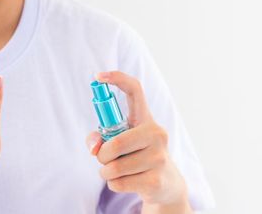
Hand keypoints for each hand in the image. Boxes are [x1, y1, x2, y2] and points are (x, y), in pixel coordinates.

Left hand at [86, 71, 191, 213]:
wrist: (166, 185)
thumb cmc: (137, 158)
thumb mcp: (120, 144)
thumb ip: (101, 139)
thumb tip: (95, 146)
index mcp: (146, 119)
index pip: (135, 91)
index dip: (117, 79)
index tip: (98, 76)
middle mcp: (156, 133)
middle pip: (116, 142)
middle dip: (102, 155)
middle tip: (103, 159)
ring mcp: (159, 157)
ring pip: (114, 166)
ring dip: (106, 172)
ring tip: (117, 172)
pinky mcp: (156, 180)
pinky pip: (119, 183)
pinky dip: (114, 184)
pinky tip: (127, 182)